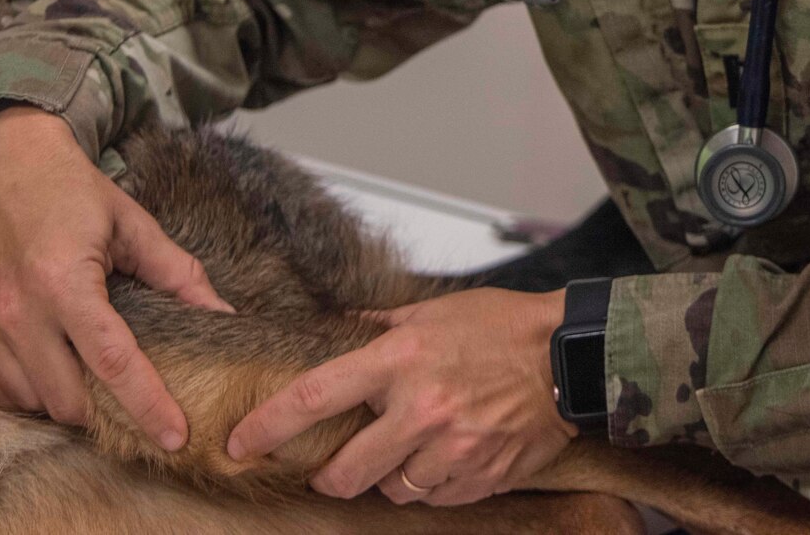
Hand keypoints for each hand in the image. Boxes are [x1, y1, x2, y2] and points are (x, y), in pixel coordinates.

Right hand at [0, 105, 235, 448]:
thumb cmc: (69, 188)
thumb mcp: (131, 223)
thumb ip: (177, 274)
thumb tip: (222, 314)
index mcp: (64, 282)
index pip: (113, 363)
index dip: (147, 406)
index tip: (175, 437)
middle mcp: (14, 308)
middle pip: (67, 398)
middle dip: (103, 410)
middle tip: (127, 399)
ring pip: (28, 399)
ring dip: (61, 401)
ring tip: (85, 377)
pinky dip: (20, 391)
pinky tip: (44, 372)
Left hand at [226, 288, 572, 506]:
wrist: (569, 356)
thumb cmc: (504, 327)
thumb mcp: (435, 311)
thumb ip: (380, 326)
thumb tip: (338, 326)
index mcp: (401, 360)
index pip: (314, 396)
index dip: (269, 424)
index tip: (240, 442)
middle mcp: (421, 409)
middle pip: (345, 470)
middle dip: (330, 476)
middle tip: (331, 470)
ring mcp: (452, 449)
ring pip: (392, 490)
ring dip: (390, 478)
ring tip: (407, 453)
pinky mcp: (481, 476)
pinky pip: (437, 498)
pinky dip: (433, 485)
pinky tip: (445, 459)